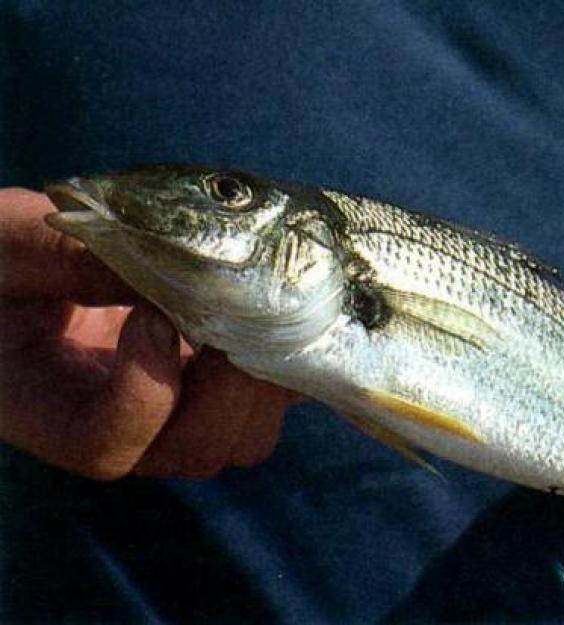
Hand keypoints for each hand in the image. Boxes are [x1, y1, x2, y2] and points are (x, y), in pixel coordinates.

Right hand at [0, 188, 298, 479]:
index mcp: (41, 405)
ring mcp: (167, 412)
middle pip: (191, 450)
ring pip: (238, 437)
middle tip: (230, 314)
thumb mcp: (7, 244)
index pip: (103, 446)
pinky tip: (272, 315)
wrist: (16, 274)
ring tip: (249, 312)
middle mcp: (115, 426)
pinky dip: (283, 366)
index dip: (144, 394)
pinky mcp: (205, 387)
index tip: (150, 317)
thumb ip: (69, 258)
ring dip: (259, 379)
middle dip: (226, 388)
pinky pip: (264, 401)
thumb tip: (169, 261)